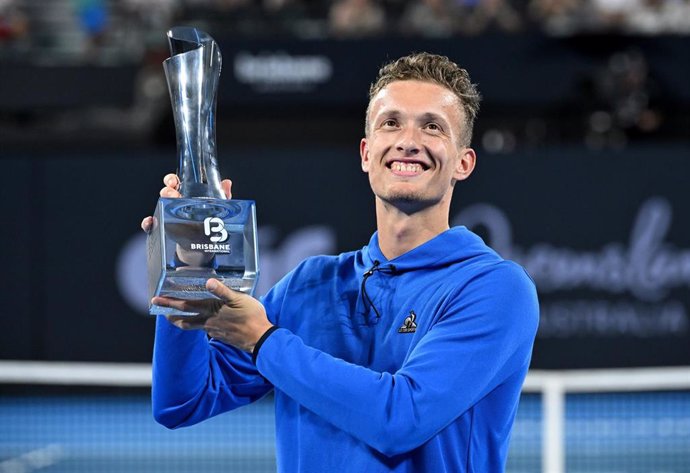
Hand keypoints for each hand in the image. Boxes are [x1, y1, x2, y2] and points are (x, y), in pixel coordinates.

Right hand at [141, 174, 232, 232]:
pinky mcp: (163, 229)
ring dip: (160, 201)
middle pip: (166, 191)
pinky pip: (151, 225)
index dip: (171, 179)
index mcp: (185, 195)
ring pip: (159, 205)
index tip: (173, 181)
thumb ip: (222, 195)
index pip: (175, 183)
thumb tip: (226, 182)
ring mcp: (168, 215)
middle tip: (172, 192)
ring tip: (166, 201)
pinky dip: (147, 223)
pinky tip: (150, 222)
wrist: (201, 245)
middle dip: (167, 189)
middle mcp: (174, 203)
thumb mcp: (217, 207)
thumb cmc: (207, 221)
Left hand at [152, 279, 273, 352]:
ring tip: (175, 318)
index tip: (156, 300)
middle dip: (170, 313)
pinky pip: (205, 330)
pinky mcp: (220, 336)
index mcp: (212, 310)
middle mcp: (209, 322)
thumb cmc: (252, 317)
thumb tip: (209, 282)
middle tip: (159, 310)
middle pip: (184, 319)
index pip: (186, 306)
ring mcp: (214, 331)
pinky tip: (203, 322)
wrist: (260, 339)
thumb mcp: (240, 299)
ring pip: (193, 326)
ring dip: (182, 321)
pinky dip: (199, 325)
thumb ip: (223, 291)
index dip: (170, 303)